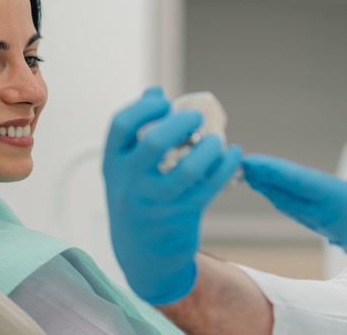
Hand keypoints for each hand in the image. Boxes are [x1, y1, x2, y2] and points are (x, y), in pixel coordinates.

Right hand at [103, 87, 241, 304]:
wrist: (143, 255)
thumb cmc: (137, 199)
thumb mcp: (127, 169)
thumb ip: (138, 133)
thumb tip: (154, 92)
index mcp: (113, 165)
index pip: (121, 125)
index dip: (145, 107)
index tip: (164, 101)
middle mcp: (130, 184)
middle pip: (154, 144)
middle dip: (180, 122)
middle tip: (195, 117)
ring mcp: (156, 202)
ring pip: (188, 170)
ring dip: (210, 148)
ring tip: (217, 139)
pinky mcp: (182, 215)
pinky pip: (210, 187)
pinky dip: (226, 166)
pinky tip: (232, 154)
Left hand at [242, 100, 346, 278]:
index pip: (300, 183)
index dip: (271, 170)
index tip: (248, 161)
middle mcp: (343, 225)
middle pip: (294, 202)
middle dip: (267, 184)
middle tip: (241, 168)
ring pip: (306, 217)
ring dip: (283, 199)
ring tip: (262, 184)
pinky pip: (322, 227)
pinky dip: (303, 212)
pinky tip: (299, 206)